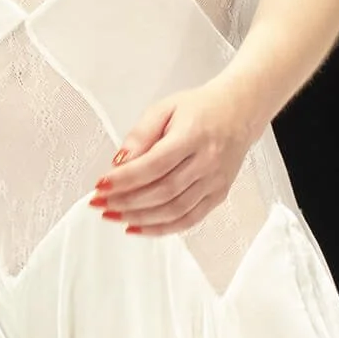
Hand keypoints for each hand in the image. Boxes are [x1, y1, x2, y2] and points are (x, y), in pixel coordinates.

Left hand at [89, 79, 264, 237]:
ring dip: (140, 218)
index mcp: (193, 135)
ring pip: (175, 210)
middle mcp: (207, 161)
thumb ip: (140, 134)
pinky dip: (162, 228)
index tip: (100, 185)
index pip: (154, 164)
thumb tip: (119, 162)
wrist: (239, 112)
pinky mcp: (219, 195)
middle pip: (163, 191)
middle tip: (99, 203)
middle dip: (126, 201)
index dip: (125, 179)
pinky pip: (189, 220)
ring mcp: (215, 182)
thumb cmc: (200, 108)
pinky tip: (138, 227)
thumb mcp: (165, 108)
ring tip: (113, 216)